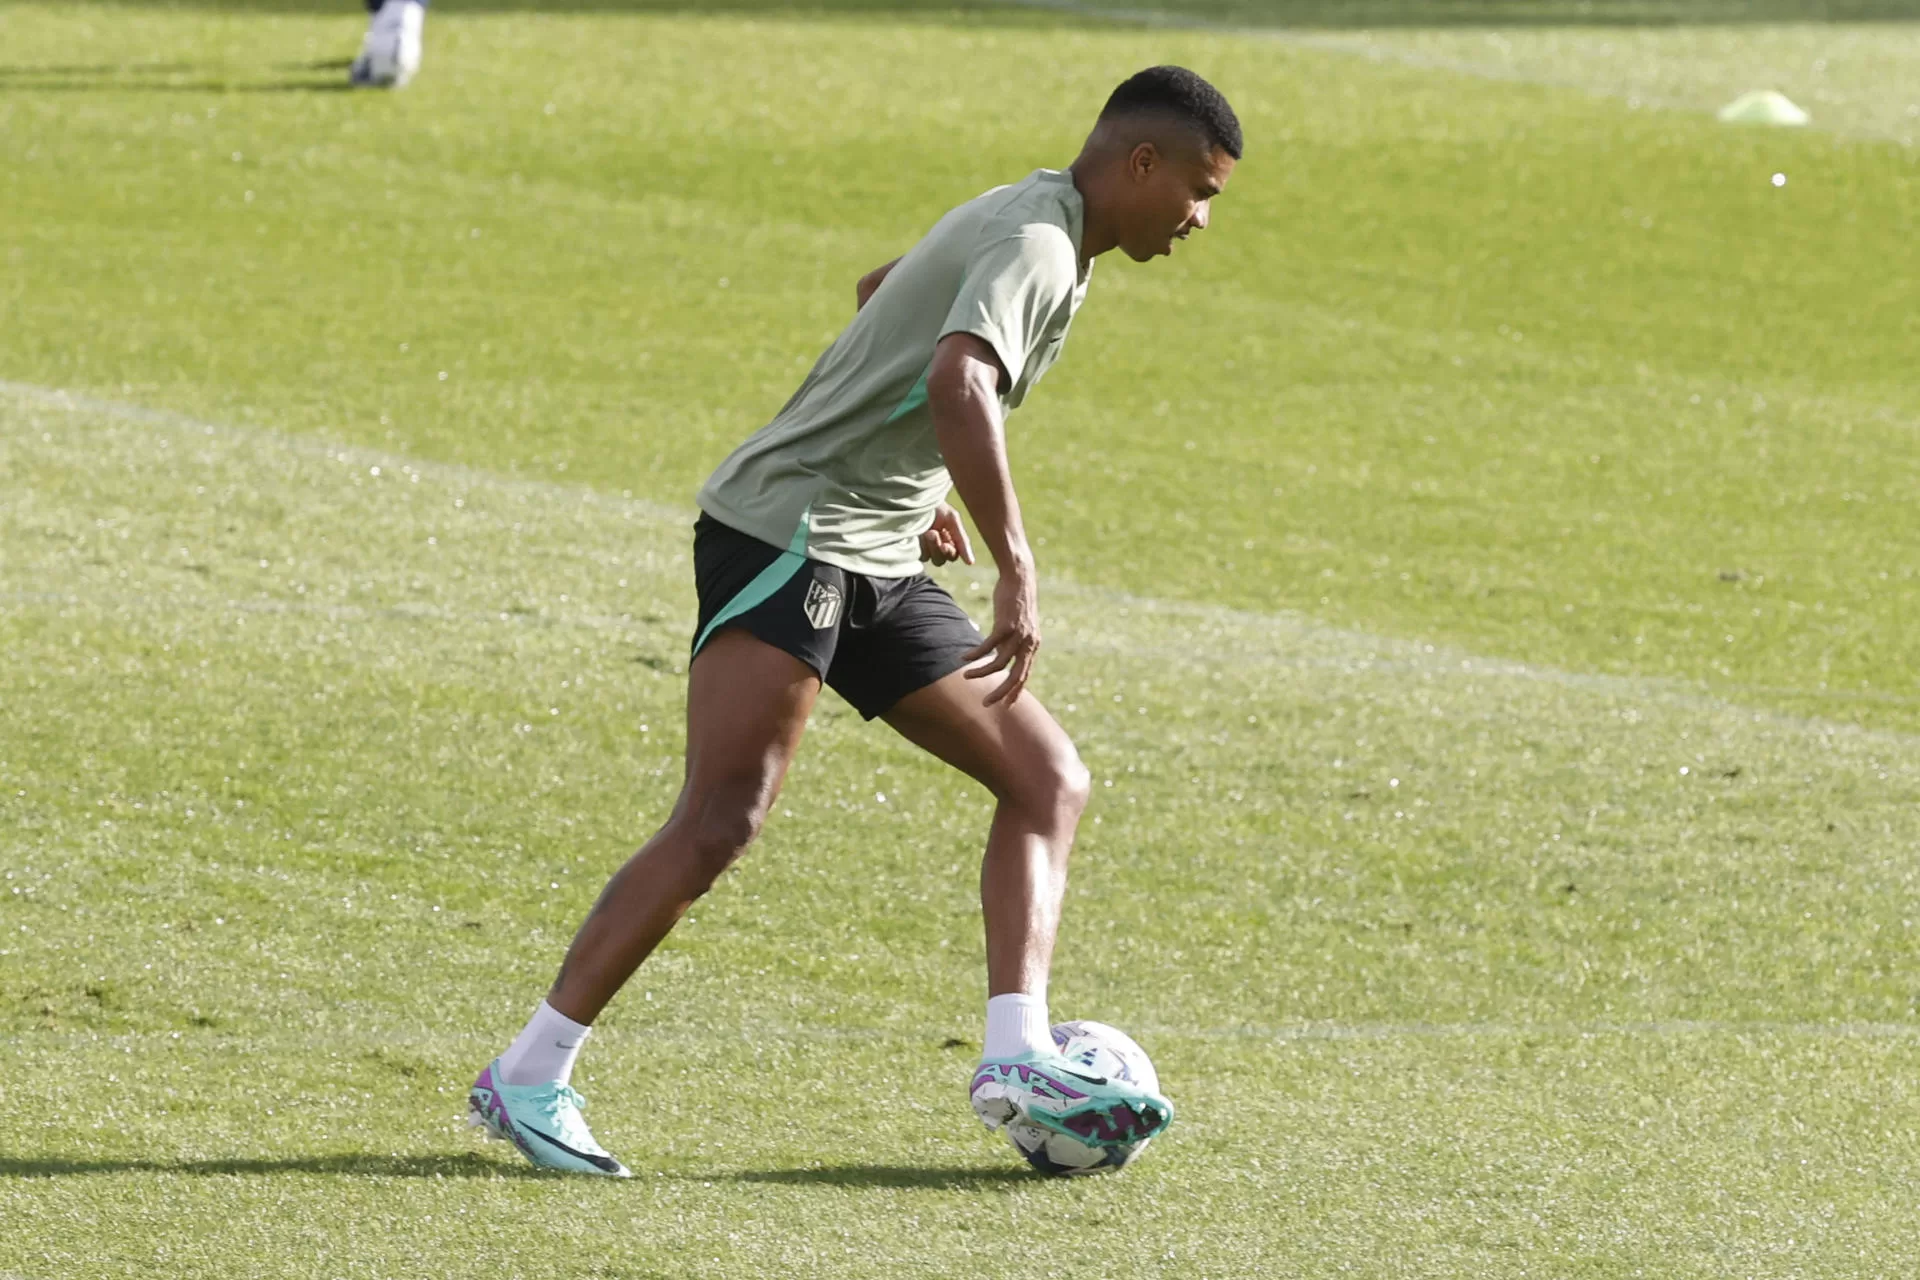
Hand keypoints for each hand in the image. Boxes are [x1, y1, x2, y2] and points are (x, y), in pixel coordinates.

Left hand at [919, 504, 974, 567]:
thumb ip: (962, 541)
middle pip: (940, 560)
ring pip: (929, 558)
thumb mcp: (952, 519)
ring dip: (928, 546)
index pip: (952, 555)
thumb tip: (971, 563)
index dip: (949, 552)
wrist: (917, 498)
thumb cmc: (937, 506)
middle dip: (937, 548)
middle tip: (932, 533)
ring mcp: (923, 547)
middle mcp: (936, 546)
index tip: (945, 544)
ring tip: (925, 531)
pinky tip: (917, 534)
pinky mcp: (912, 547)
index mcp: (949, 540)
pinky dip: (919, 545)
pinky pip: (918, 555)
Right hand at [962, 566, 1039, 706]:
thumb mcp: (1017, 626)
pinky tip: (964, 658)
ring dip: (981, 672)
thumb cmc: (1016, 601)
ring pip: (999, 664)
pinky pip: (988, 647)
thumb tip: (999, 658)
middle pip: (1016, 676)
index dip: (1015, 692)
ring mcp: (1018, 635)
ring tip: (966, 675)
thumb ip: (1012, 643)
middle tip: (986, 703)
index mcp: (1033, 646)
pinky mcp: (1006, 626)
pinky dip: (975, 654)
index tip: (1006, 705)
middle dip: (1001, 693)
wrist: (1020, 577)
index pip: (1025, 675)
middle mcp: (1029, 643)